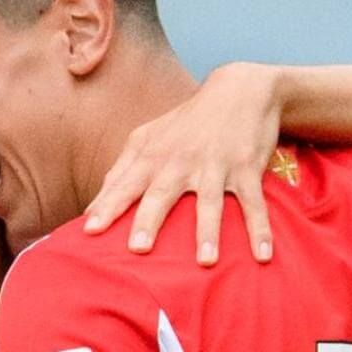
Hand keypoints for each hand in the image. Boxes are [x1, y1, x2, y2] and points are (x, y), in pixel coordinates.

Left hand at [84, 62, 280, 264]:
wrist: (239, 90)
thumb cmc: (185, 124)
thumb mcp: (147, 138)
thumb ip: (120, 171)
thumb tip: (92, 208)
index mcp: (152, 156)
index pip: (124, 184)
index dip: (107, 206)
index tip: (89, 230)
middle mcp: (180, 161)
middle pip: (161, 193)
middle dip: (149, 220)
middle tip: (138, 248)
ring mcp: (215, 165)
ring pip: (209, 201)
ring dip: (208, 231)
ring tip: (205, 261)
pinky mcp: (247, 168)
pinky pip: (253, 202)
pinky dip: (259, 228)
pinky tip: (262, 256)